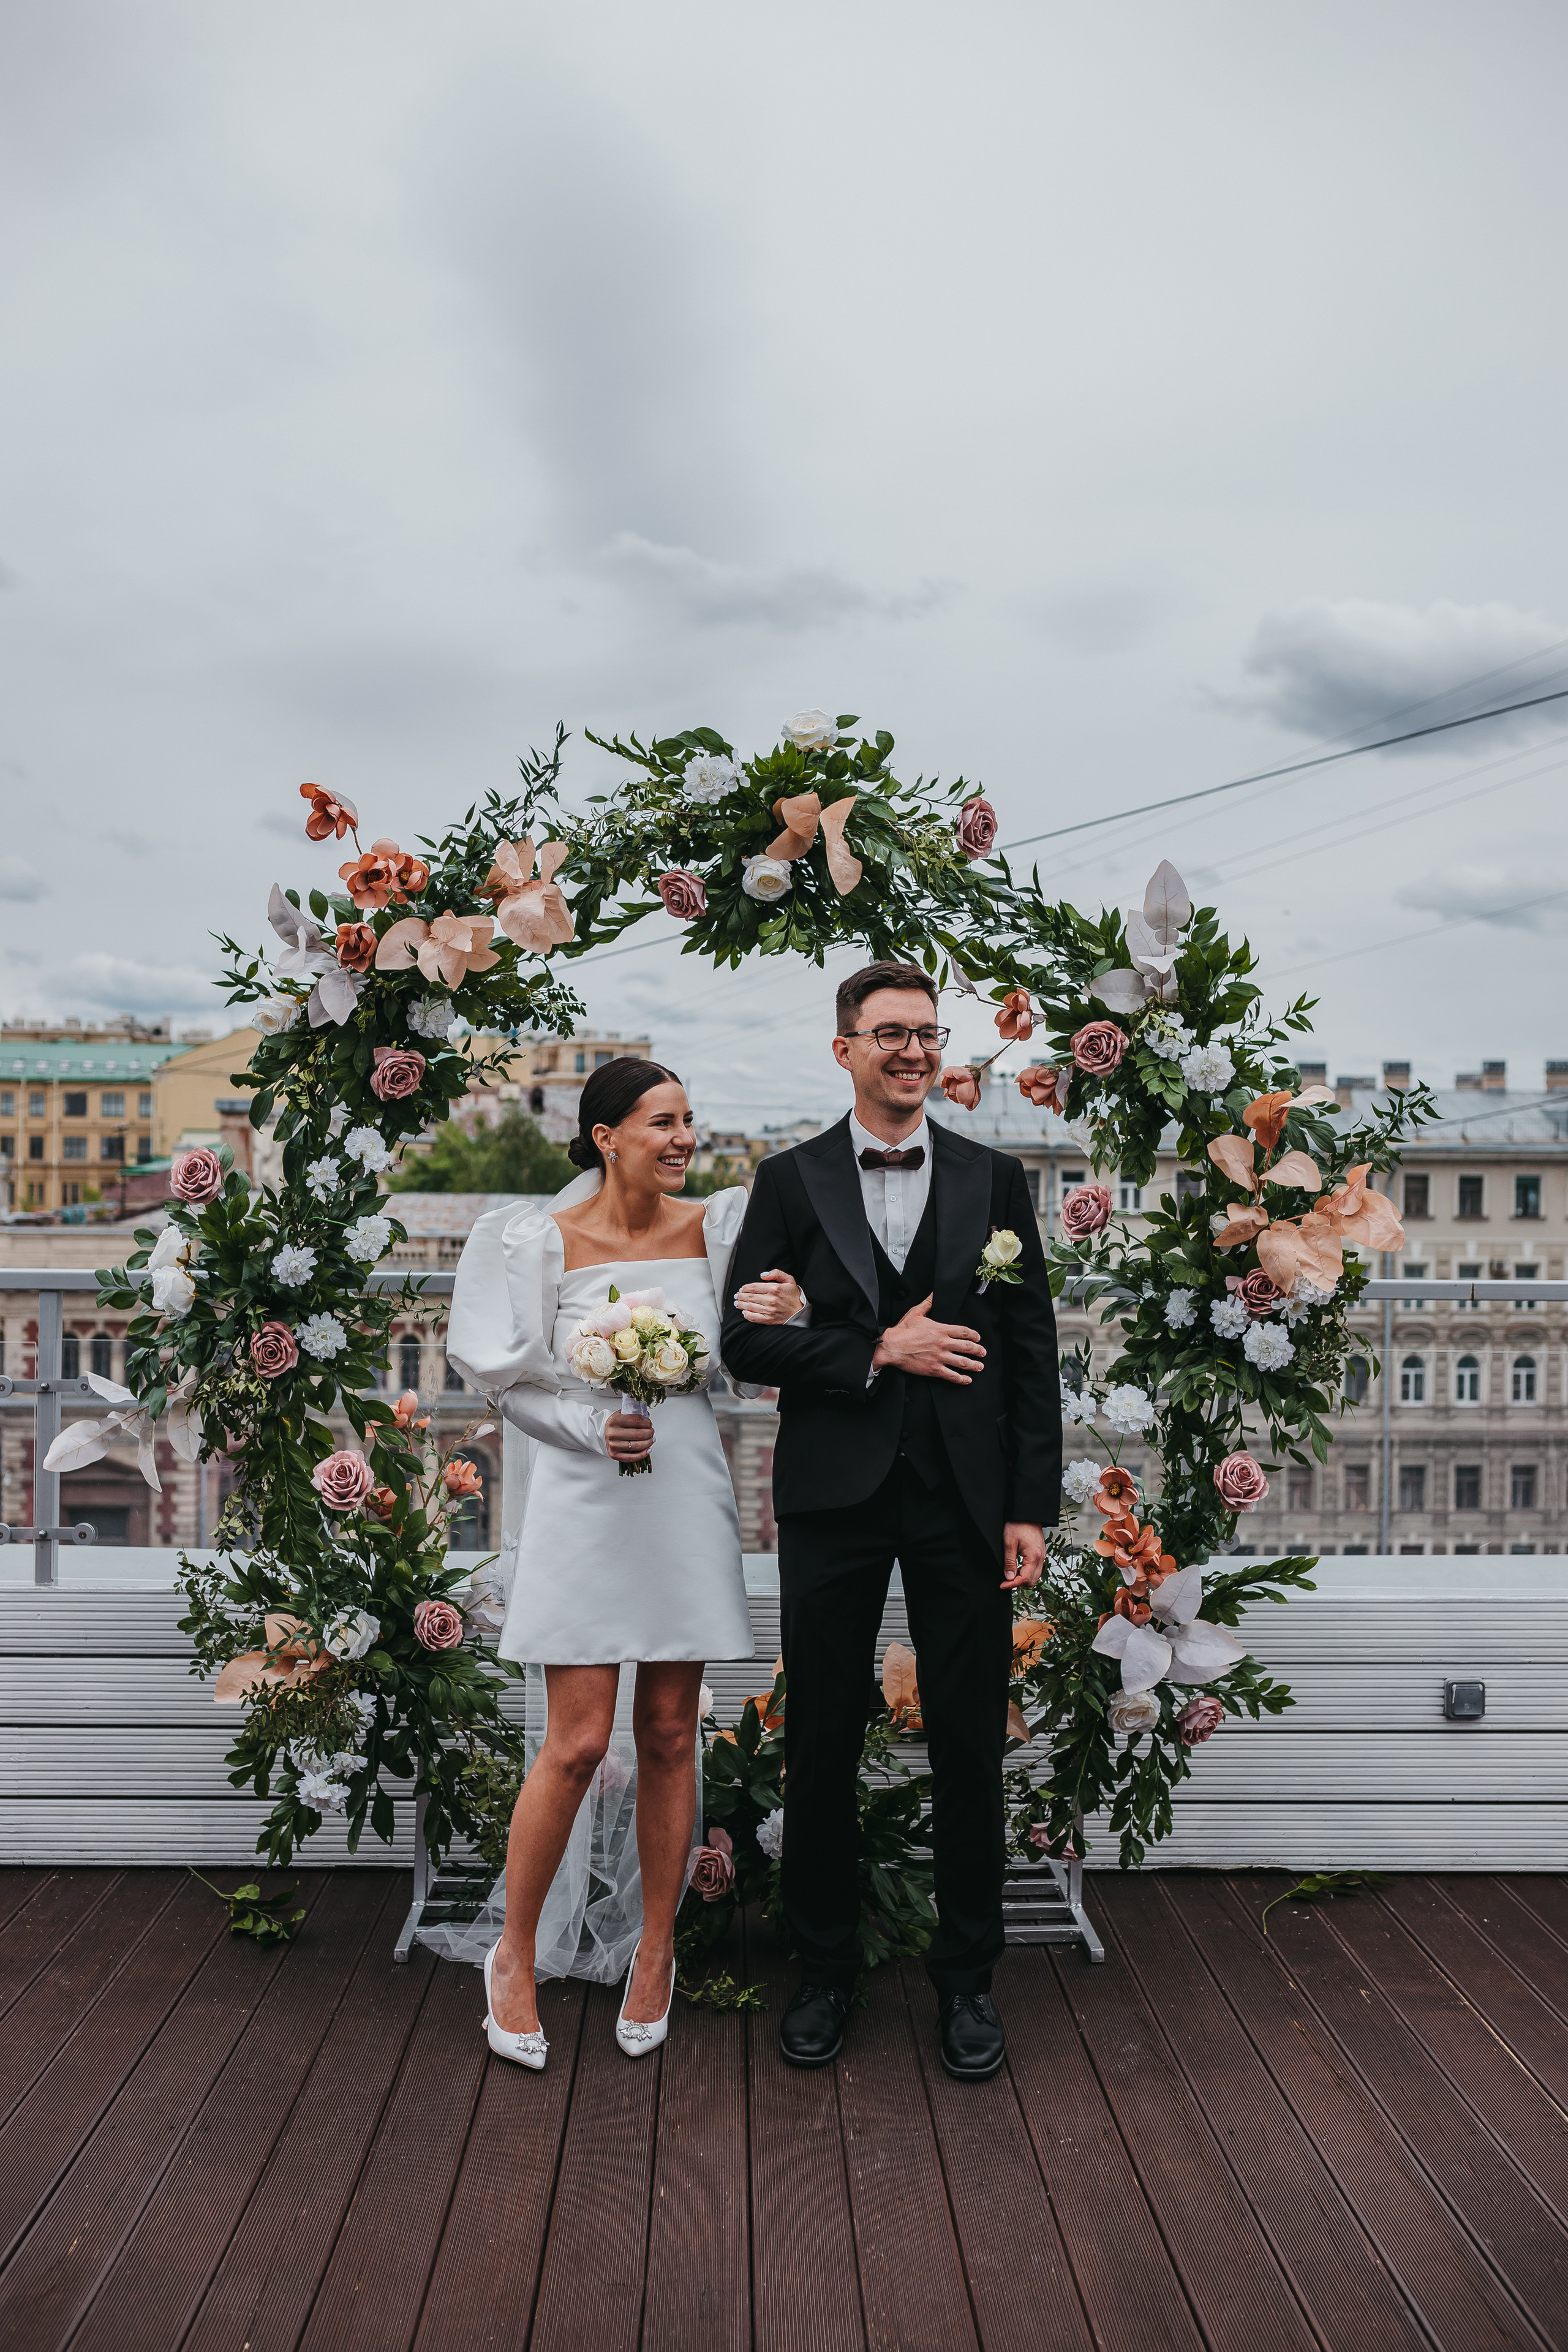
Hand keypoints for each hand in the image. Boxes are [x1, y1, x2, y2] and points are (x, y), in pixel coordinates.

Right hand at [604, 1410, 654, 1462]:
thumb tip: (647, 1416)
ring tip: (651, 1439)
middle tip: (651, 1431)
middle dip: (649, 1433)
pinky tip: (648, 1449)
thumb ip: (634, 1413)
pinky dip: (643, 1454)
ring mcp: (613, 1445)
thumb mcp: (622, 1414)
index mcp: (615, 1420)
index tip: (649, 1423)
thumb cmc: (614, 1424)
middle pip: (639, 1434)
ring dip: (648, 1443)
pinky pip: (632, 1457)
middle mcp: (613, 1433)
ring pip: (637, 1446)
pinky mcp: (614, 1455)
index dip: (647, 1422)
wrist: (602, 1432)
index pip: (636, 1420)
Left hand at [733, 1268, 804, 1323]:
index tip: (741, 1289)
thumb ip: (776, 1273)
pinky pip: (753, 1317)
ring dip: (741, 1305)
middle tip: (737, 1296)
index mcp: (774, 1288)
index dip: (745, 1288)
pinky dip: (746, 1315)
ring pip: (750, 1307)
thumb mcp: (789, 1280)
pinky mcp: (769, 1320)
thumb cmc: (794, 1295)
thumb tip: (762, 1275)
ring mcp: (769, 1311)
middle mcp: (771, 1299)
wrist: (801, 1312)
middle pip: (749, 1297)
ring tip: (737, 1303)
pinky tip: (744, 1312)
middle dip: (740, 1296)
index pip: (754, 1287)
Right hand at [871, 1294, 985, 1384]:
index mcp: (941, 1329)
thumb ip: (928, 1303)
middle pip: (967, 1347)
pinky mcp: (934, 1369)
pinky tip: (967, 1380)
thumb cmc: (902, 1331)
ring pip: (963, 1362)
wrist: (892, 1347)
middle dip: (978, 1350)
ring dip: (974, 1365)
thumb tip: (934, 1294)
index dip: (974, 1335)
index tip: (978, 1338)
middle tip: (983, 1352)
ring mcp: (940, 1357)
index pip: (964, 1332)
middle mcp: (943, 1343)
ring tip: (980, 1366)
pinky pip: (952, 1375)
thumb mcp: (916, 1313)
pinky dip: (961, 1379)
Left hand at [1001, 1522, 1045, 1588]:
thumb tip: (1009, 1578)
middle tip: (1005, 1581)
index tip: (1002, 1585)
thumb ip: (1009, 1562)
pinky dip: (1026, 1572)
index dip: (1012, 1584)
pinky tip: (1017, 1569)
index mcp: (1034, 1557)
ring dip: (1023, 1579)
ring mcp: (1042, 1556)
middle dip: (1018, 1584)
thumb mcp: (1009, 1543)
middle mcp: (1041, 1558)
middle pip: (1032, 1581)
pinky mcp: (1040, 1553)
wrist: (1027, 1513)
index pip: (1025, 1579)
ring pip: (1034, 1576)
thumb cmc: (1017, 1525)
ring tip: (1010, 1575)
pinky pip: (1035, 1569)